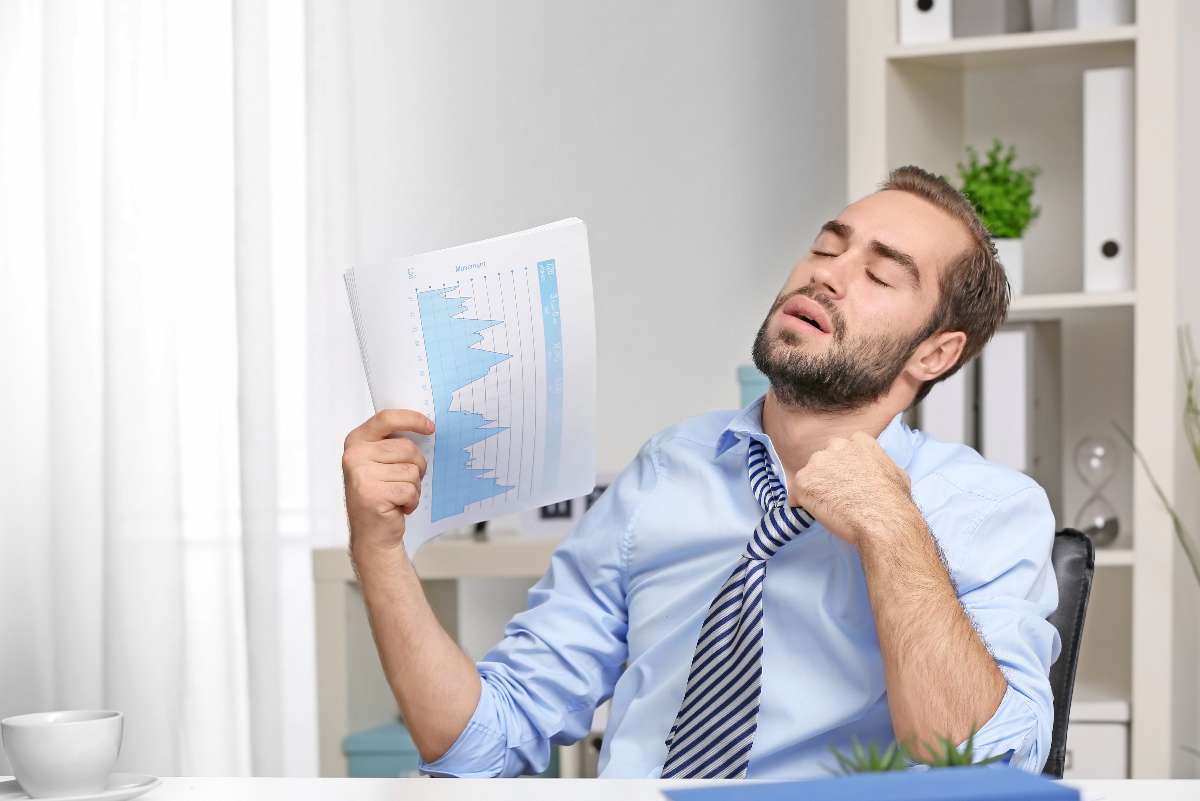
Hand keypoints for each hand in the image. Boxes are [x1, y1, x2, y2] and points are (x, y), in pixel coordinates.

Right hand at [342, 409, 433, 555]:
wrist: (372, 534)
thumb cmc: (382, 495)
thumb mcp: (380, 462)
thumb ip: (393, 444)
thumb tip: (426, 427)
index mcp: (356, 441)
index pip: (387, 418)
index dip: (412, 419)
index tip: (430, 427)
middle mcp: (354, 455)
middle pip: (407, 448)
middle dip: (417, 466)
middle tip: (405, 481)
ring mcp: (361, 475)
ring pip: (411, 470)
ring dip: (413, 486)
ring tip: (397, 495)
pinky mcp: (372, 495)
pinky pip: (410, 489)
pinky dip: (411, 501)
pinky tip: (398, 507)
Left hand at [787, 431, 914, 548]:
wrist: (883, 521)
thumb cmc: (894, 502)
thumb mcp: (896, 474)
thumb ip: (880, 465)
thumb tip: (879, 470)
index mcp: (859, 441)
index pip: (843, 449)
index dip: (843, 467)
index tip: (847, 481)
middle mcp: (836, 446)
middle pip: (824, 459)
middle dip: (826, 475)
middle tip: (837, 495)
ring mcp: (818, 463)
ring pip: (809, 475)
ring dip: (814, 489)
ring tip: (829, 507)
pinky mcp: (804, 481)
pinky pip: (795, 494)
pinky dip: (801, 504)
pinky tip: (815, 513)